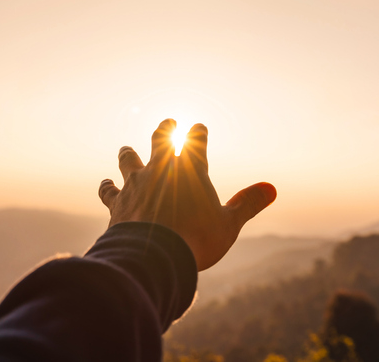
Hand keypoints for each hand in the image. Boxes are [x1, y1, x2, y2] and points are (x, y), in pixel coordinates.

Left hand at [98, 119, 275, 270]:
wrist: (152, 256)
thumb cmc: (196, 240)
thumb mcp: (228, 224)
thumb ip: (248, 204)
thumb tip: (272, 188)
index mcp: (190, 170)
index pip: (196, 140)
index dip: (199, 133)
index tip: (199, 127)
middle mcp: (160, 169)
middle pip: (159, 139)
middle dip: (165, 129)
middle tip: (168, 123)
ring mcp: (136, 183)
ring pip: (128, 159)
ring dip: (129, 154)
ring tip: (127, 149)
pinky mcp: (117, 202)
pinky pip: (108, 189)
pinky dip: (107, 187)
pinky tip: (106, 185)